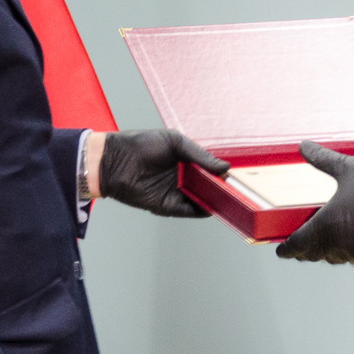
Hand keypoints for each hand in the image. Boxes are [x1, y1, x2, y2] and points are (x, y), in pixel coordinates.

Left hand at [97, 130, 228, 217]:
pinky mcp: (168, 206)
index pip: (210, 169)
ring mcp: (176, 192)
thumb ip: (200, 155)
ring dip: (215, 201)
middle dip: (223, 189)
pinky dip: (201, 210)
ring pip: (202, 200)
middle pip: (209, 187)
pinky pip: (189, 210)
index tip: (237, 176)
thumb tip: (224, 167)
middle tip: (239, 190)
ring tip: (231, 200)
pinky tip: (211, 206)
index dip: (222, 173)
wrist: (115, 161)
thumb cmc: (141, 144)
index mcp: (186, 160)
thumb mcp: (175, 142)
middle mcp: (183, 178)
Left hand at [276, 141, 353, 266]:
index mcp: (325, 227)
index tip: (281, 251)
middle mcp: (340, 246)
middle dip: (309, 248)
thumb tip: (304, 146)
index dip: (287, 248)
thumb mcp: (349, 167)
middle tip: (304, 244)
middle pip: (316, 253)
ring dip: (333, 248)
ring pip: (339, 256)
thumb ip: (323, 159)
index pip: (298, 245)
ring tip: (332, 237)